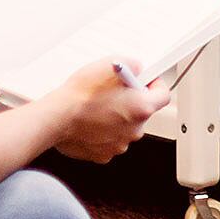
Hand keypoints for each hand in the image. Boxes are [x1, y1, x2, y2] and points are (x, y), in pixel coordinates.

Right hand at [52, 60, 171, 162]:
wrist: (56, 118)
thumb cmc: (80, 94)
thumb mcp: (110, 64)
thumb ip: (132, 65)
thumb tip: (138, 68)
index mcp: (142, 108)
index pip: (163, 96)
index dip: (155, 85)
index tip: (146, 81)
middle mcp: (135, 130)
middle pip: (142, 112)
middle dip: (131, 101)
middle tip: (114, 91)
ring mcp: (119, 144)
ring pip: (125, 127)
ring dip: (116, 117)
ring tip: (97, 106)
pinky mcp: (103, 154)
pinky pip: (109, 140)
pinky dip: (102, 132)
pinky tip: (89, 121)